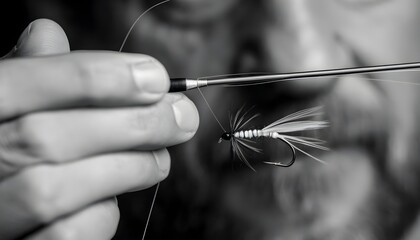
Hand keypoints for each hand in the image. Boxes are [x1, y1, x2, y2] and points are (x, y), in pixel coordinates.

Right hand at [0, 19, 198, 239]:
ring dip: (127, 169)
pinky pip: (65, 233)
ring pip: (57, 189)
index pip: (27, 81)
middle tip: (181, 119)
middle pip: (47, 137)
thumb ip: (30, 74)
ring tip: (160, 159)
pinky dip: (103, 214)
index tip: (156, 77)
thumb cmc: (8, 145)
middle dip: (131, 124)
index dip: (99, 76)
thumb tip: (48, 33)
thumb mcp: (10, 102)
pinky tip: (114, 198)